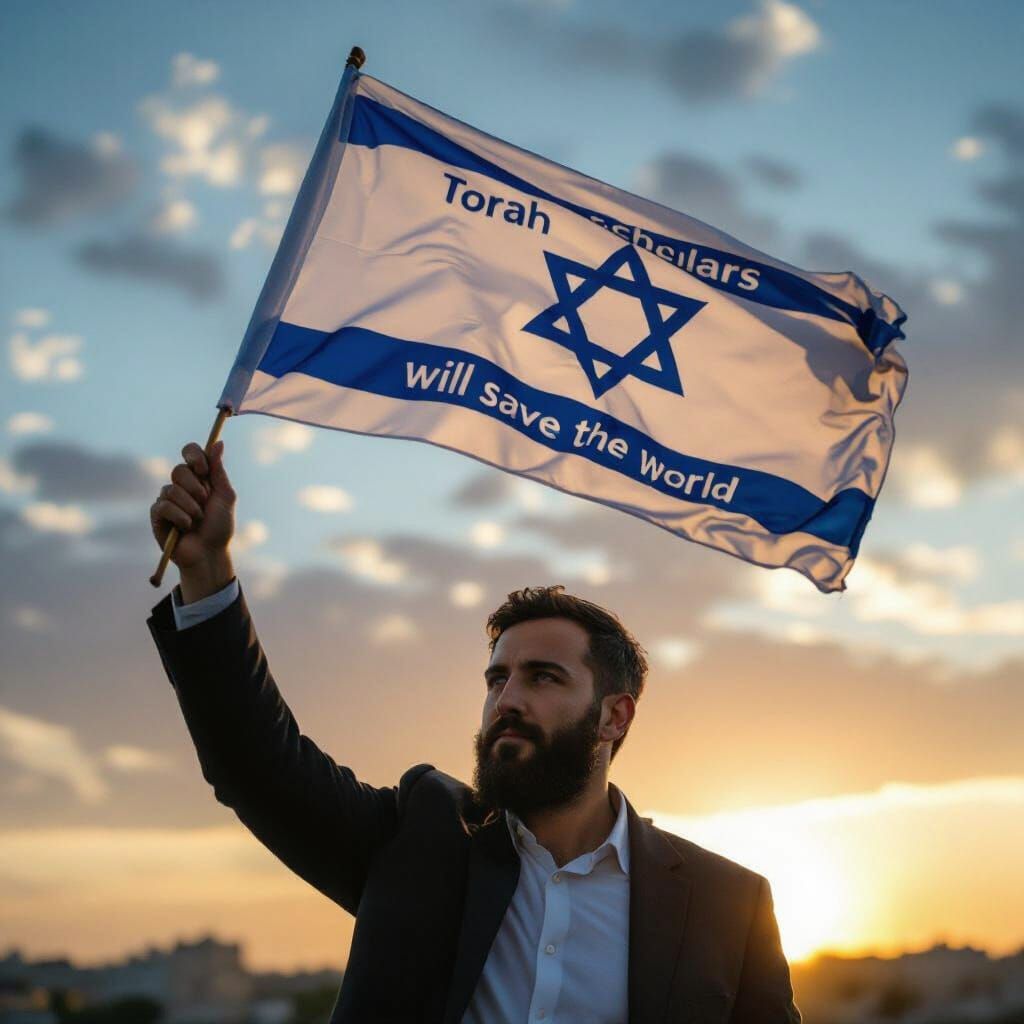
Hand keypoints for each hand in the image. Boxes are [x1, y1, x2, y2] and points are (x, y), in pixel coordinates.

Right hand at [150, 440, 235, 599]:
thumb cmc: (220, 527)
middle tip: (204, 502)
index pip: (190, 451)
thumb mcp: (225, 497)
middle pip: (179, 469)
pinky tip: (186, 527)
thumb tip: (218, 443)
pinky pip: (163, 505)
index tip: (203, 470)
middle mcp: (182, 485)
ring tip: (197, 520)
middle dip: (196, 488)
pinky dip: (179, 516)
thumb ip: (219, 471)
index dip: (195, 456)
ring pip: (171, 489)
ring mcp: (168, 498)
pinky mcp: (157, 514)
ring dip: (190, 507)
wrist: (209, 553)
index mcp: (199, 477)